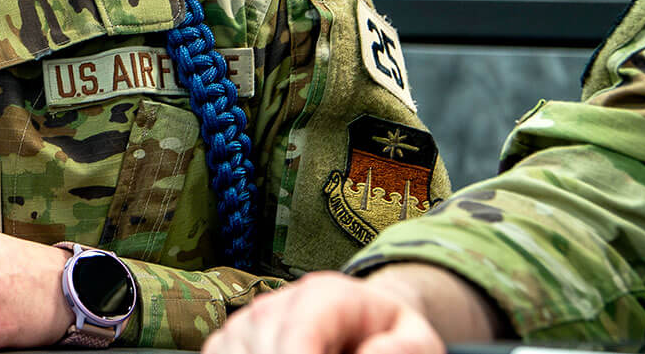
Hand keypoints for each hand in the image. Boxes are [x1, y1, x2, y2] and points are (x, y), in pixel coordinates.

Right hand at [202, 267, 500, 353]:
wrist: (365, 325)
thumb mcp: (416, 341)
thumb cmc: (389, 337)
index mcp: (325, 295)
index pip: (297, 334)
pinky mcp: (228, 341)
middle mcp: (276, 302)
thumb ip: (402, 350)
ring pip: (234, 353)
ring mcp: (246, 321)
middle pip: (263, 349)